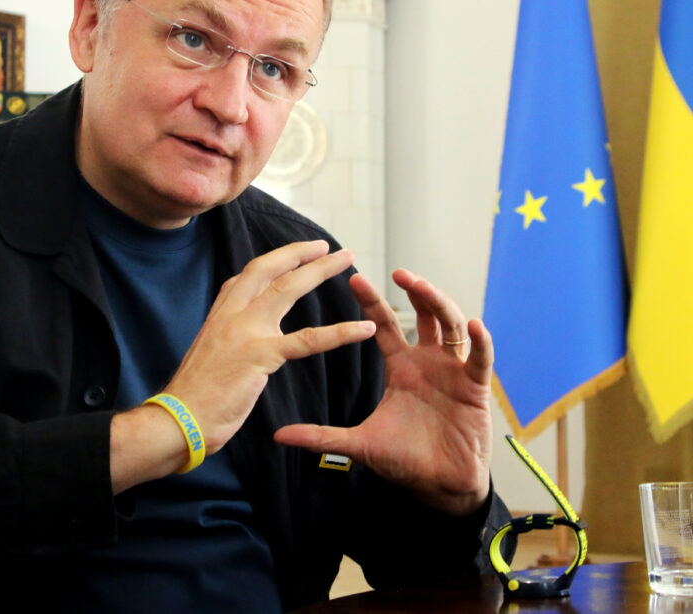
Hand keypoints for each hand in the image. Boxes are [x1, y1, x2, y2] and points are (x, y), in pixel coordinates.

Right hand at [162, 240, 375, 453]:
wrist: (179, 419)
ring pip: (288, 289)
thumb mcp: (209, 353)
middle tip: (327, 246)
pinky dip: (339, 332)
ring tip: (346, 260)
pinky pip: (307, 340)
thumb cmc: (195, 394)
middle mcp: (231, 314)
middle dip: (299, 254)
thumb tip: (241, 338)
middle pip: (269, 270)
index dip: (276, 260)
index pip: (249, 275)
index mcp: (220, 313)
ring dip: (320, 271)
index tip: (296, 253)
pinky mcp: (260, 355)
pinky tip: (364, 329)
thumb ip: (228, 337)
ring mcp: (245, 331)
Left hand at [274, 268, 493, 516]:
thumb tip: (279, 436)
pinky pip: (481, 358)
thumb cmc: (403, 459)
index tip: (355, 278)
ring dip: (440, 303)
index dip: (373, 300)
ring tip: (423, 287)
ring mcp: (453, 371)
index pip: (385, 324)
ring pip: (451, 326)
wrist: (440, 486)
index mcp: (401, 367)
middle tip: (399, 272)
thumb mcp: (359, 444)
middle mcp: (428, 362)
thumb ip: (322, 437)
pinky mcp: (475, 387)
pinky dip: (480, 342)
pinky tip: (474, 326)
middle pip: (424, 314)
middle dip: (414, 290)